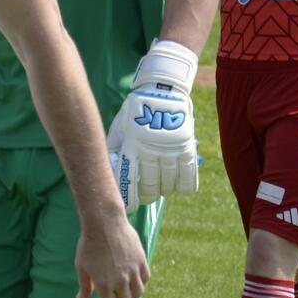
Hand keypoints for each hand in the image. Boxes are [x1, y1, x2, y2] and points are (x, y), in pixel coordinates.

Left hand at [74, 210, 149, 297]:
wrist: (104, 223)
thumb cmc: (89, 244)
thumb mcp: (81, 267)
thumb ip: (84, 287)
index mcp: (104, 284)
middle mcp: (120, 280)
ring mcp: (132, 270)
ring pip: (138, 293)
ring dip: (131, 296)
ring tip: (126, 293)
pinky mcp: (141, 260)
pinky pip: (145, 278)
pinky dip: (141, 282)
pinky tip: (134, 280)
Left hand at [107, 41, 198, 210]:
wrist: (162, 90)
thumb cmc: (135, 111)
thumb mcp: (119, 128)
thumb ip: (114, 150)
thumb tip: (109, 173)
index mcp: (132, 144)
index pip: (129, 179)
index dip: (129, 198)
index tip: (128, 208)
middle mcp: (151, 149)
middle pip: (150, 186)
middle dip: (146, 196)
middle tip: (144, 196)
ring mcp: (171, 149)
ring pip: (168, 184)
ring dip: (162, 191)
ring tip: (158, 190)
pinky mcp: (186, 146)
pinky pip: (188, 175)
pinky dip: (184, 186)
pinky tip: (177, 189)